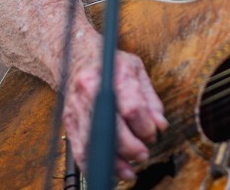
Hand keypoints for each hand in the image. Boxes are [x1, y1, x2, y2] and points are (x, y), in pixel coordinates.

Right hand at [62, 47, 167, 182]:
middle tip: (144, 155)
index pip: (131, 108)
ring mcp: (76, 107)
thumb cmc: (112, 64)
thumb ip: (150, 99)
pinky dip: (93, 165)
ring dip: (112, 162)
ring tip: (129, 172)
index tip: (153, 134)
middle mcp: (91, 91)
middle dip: (130, 147)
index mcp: (113, 74)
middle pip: (111, 128)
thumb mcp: (138, 70)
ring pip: (93, 142)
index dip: (144, 126)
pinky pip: (79, 149)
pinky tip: (108, 171)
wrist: (79, 57)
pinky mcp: (69, 121)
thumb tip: (160, 126)